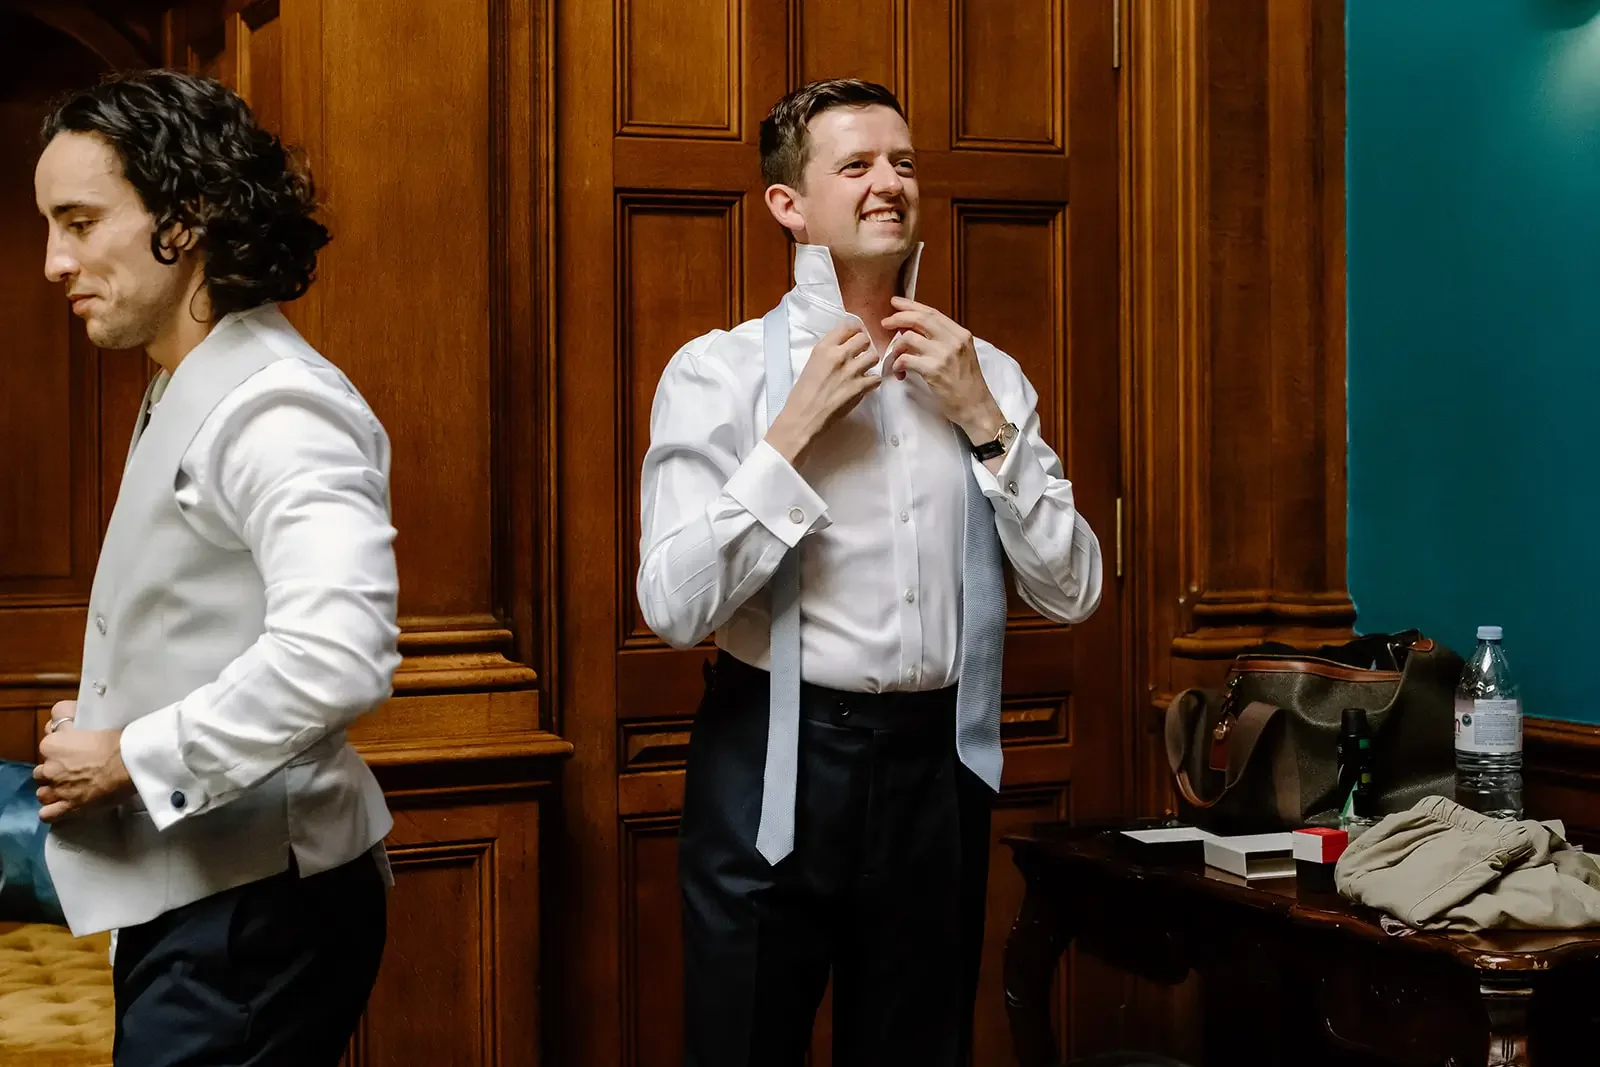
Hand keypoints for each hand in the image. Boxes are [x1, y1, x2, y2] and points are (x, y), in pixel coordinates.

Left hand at [34, 702, 132, 821]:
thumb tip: (60, 724)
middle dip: (54, 772)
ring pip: (42, 793)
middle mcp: (49, 768)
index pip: (45, 748)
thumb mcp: (90, 726)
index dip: (59, 752)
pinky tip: (62, 806)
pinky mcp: (68, 806)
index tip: (72, 752)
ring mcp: (57, 789)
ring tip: (70, 789)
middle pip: (41, 772)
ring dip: (53, 791)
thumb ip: (71, 729)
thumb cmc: (116, 743)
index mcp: (51, 745)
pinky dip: (52, 812)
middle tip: (74, 771)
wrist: (131, 763)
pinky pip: (47, 814)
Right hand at [765, 321, 880, 463]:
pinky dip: (872, 382)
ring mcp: (852, 371)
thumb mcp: (811, 364)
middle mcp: (839, 355)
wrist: (803, 418)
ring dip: (870, 362)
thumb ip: (827, 354)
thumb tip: (842, 350)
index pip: (846, 327)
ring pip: (874, 356)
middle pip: (863, 339)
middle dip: (864, 346)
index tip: (854, 336)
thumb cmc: (801, 394)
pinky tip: (865, 385)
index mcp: (824, 348)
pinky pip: (876, 378)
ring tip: (864, 369)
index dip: (853, 331)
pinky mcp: (860, 387)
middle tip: (860, 354)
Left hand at [881, 296, 1004, 443]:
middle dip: (898, 317)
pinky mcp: (934, 371)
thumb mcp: (961, 354)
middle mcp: (954, 341)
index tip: (895, 302)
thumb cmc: (967, 384)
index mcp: (961, 334)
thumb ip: (943, 340)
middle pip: (920, 319)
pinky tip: (899, 371)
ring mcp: (944, 355)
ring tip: (895, 357)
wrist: (976, 407)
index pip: (932, 312)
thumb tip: (914, 329)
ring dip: (896, 347)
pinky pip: (906, 359)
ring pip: (909, 338)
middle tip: (885, 323)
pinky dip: (898, 364)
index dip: (911, 305)